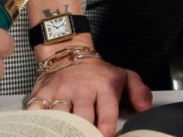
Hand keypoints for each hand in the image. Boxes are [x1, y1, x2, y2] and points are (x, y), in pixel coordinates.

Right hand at [26, 49, 150, 136]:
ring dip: (63, 130)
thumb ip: (139, 91)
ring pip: (60, 116)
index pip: (106, 108)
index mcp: (103, 86)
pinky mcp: (42, 95)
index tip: (105, 135)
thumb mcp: (123, 76)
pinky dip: (39, 123)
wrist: (68, 53)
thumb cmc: (98, 73)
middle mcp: (81, 89)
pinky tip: (44, 130)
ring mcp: (60, 93)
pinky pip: (37, 112)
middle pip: (82, 116)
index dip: (106, 125)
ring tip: (66, 135)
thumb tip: (145, 109)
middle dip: (84, 132)